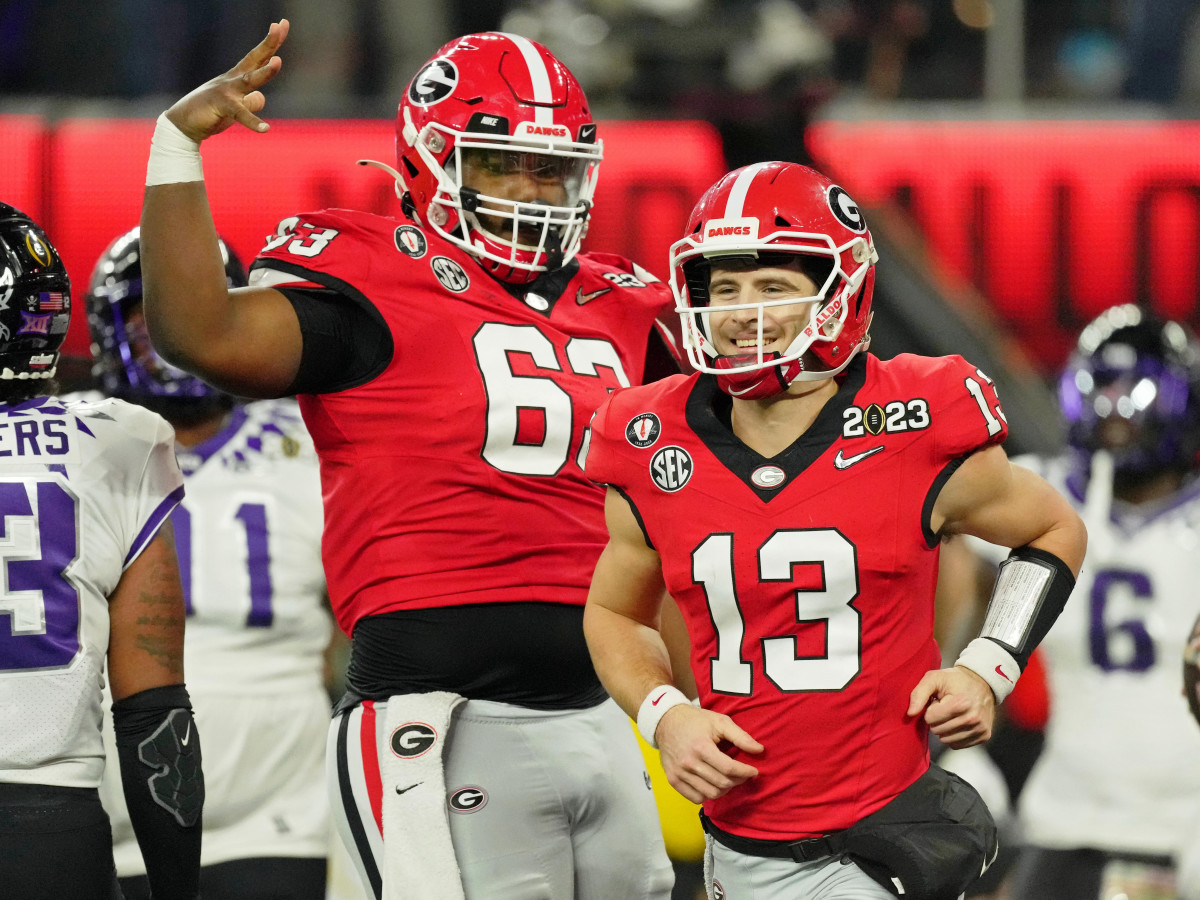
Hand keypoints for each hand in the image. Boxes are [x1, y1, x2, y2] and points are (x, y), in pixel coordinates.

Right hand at [165, 19, 289, 142]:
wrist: (184, 124)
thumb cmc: (211, 112)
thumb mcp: (235, 106)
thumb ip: (251, 101)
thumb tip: (260, 96)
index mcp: (238, 77)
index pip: (258, 57)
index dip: (271, 42)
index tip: (282, 24)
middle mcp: (233, 80)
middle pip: (255, 59)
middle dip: (269, 43)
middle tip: (280, 26)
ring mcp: (227, 92)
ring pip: (249, 80)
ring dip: (264, 71)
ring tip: (278, 62)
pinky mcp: (222, 107)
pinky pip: (240, 114)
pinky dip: (253, 122)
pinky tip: (265, 129)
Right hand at [655, 705, 762, 803]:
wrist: (666, 722)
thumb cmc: (695, 721)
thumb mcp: (720, 721)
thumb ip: (741, 736)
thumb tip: (759, 750)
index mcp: (701, 747)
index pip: (729, 769)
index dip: (745, 772)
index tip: (753, 771)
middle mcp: (688, 762)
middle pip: (721, 783)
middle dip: (738, 781)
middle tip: (743, 774)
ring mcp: (679, 773)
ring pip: (710, 794)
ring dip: (724, 789)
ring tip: (729, 779)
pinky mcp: (673, 779)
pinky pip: (695, 798)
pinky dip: (708, 795)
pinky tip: (712, 784)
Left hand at [907, 665, 995, 748]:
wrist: (982, 682)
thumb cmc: (955, 680)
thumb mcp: (934, 678)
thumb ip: (919, 694)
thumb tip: (910, 713)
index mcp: (961, 703)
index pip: (930, 719)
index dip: (930, 709)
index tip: (939, 701)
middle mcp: (972, 718)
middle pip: (937, 730)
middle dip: (936, 720)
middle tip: (945, 707)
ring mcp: (979, 729)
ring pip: (946, 740)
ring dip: (944, 728)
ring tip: (952, 714)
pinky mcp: (983, 736)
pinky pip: (958, 745)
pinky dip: (954, 735)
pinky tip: (958, 722)